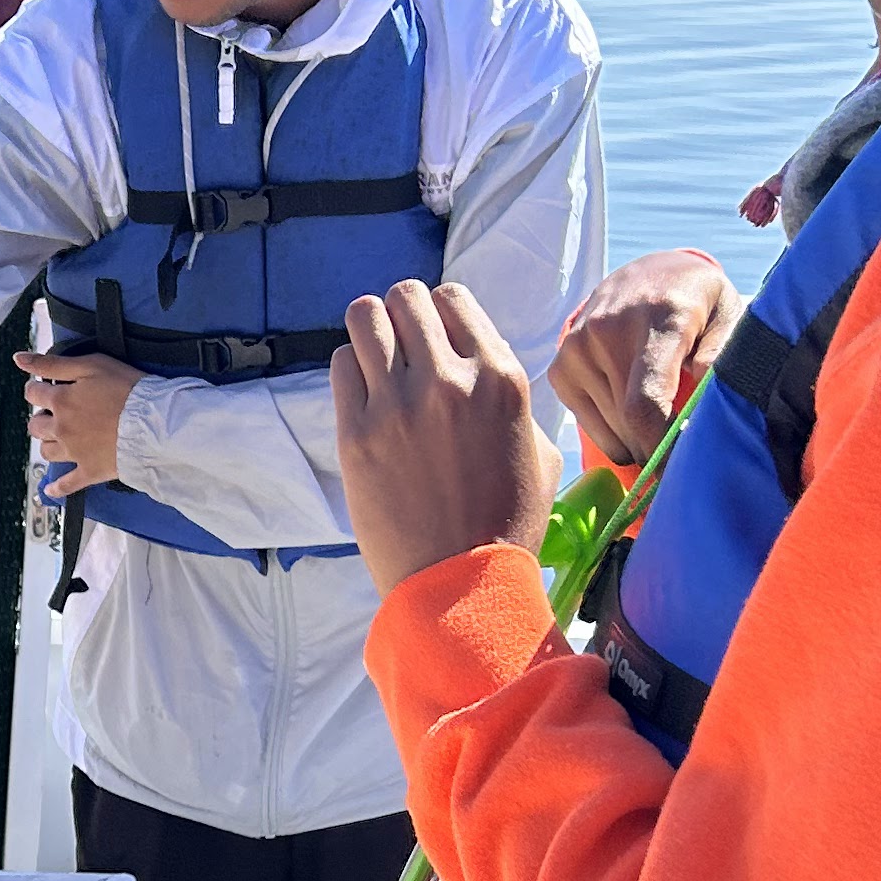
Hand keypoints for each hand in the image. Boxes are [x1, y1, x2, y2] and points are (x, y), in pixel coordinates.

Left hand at [16, 350, 143, 499]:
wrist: (154, 422)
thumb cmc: (127, 388)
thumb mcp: (91, 364)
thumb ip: (53, 363)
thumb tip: (19, 359)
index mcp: (61, 401)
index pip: (33, 394)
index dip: (38, 388)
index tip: (47, 388)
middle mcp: (61, 429)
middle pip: (35, 426)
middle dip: (42, 417)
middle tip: (57, 413)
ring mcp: (74, 453)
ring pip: (46, 452)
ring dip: (49, 443)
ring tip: (60, 438)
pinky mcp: (89, 471)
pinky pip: (67, 484)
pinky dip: (56, 488)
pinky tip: (49, 489)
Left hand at [333, 281, 562, 594]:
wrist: (460, 583)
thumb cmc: (506, 523)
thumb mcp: (538, 451)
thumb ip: (508, 399)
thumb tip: (481, 367)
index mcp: (500, 379)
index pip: (455, 299)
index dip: (440, 312)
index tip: (435, 335)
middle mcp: (450, 380)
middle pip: (406, 297)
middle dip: (402, 312)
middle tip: (402, 343)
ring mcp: (399, 404)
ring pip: (365, 317)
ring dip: (370, 329)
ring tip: (376, 357)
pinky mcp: (357, 432)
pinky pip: (341, 364)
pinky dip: (350, 368)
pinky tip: (364, 394)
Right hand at [548, 252, 742, 469]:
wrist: (648, 271)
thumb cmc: (698, 303)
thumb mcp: (728, 315)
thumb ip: (723, 351)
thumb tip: (702, 385)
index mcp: (660, 318)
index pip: (646, 400)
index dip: (661, 447)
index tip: (678, 474)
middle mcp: (610, 330)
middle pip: (630, 422)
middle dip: (658, 449)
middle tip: (681, 452)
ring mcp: (578, 346)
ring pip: (611, 427)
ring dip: (639, 441)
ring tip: (661, 425)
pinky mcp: (562, 364)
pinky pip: (586, 423)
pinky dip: (613, 434)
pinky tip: (632, 418)